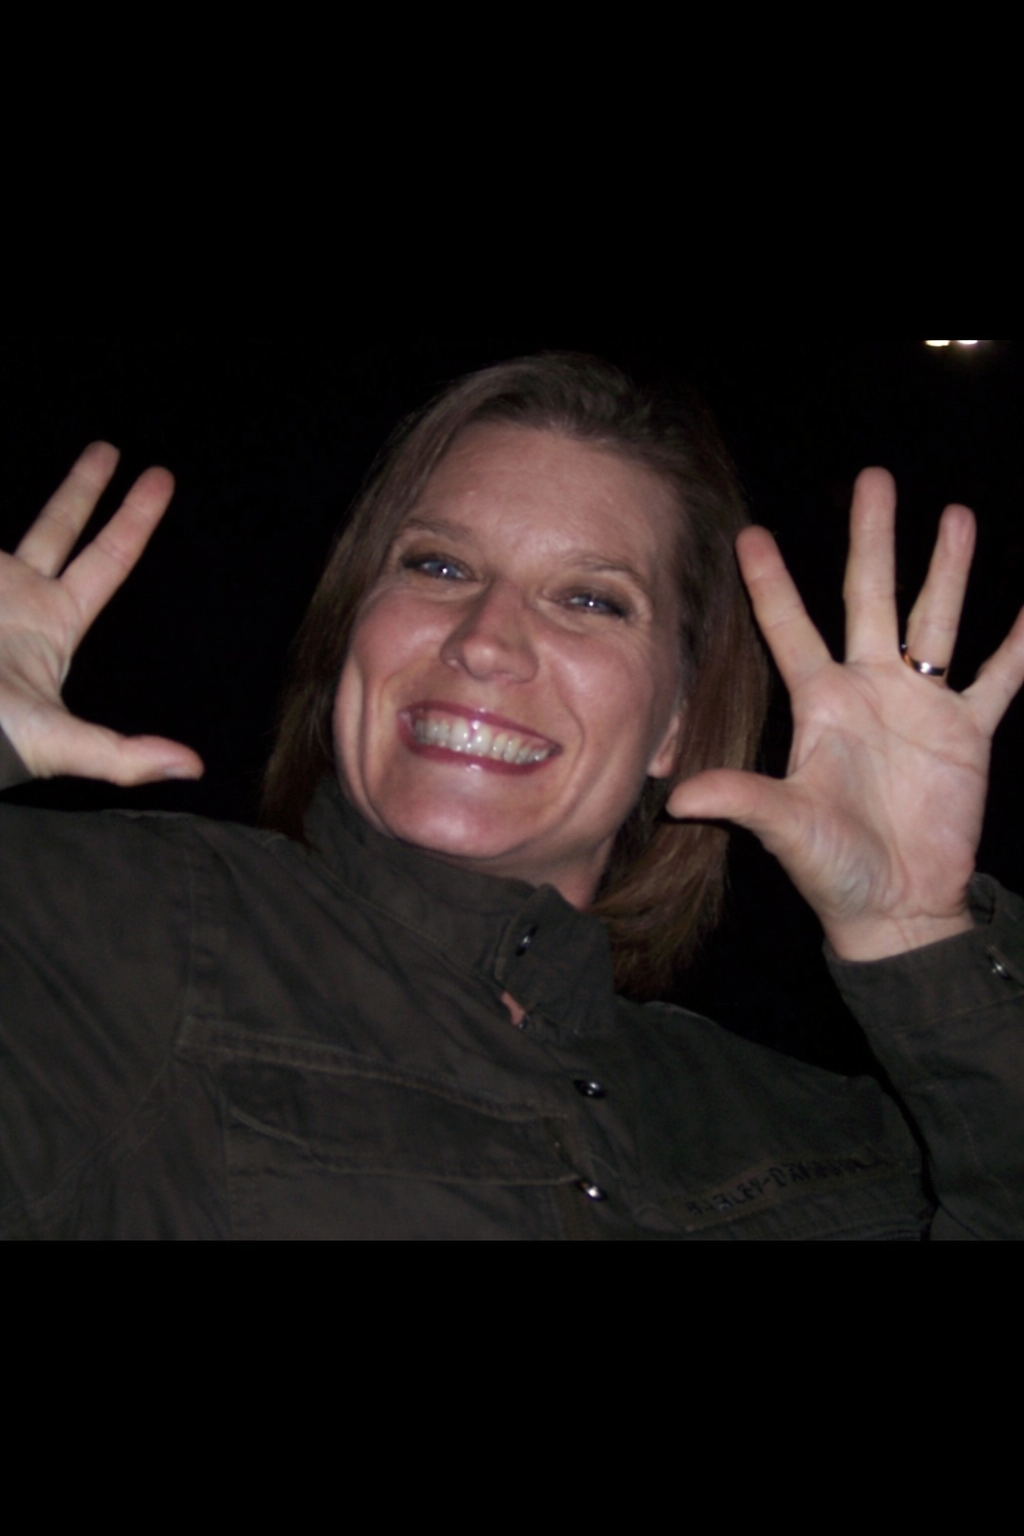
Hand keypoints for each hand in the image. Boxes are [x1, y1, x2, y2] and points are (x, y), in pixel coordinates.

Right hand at [0, 443, 203, 785]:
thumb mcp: (58, 743)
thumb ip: (124, 754)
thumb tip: (193, 766)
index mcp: (53, 622)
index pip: (108, 558)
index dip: (135, 518)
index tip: (161, 479)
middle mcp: (17, 595)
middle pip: (59, 526)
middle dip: (84, 487)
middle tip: (110, 448)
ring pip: (21, 524)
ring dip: (48, 492)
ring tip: (86, 447)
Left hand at [667, 469, 1023, 960]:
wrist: (896, 906)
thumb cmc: (832, 868)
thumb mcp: (785, 827)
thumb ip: (743, 800)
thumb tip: (679, 797)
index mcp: (821, 704)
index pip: (790, 628)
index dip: (771, 583)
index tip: (749, 532)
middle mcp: (868, 690)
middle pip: (870, 598)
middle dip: (872, 540)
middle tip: (873, 479)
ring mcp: (921, 706)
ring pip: (936, 621)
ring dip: (947, 571)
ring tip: (955, 514)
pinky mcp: (968, 732)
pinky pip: (1001, 678)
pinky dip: (1020, 645)